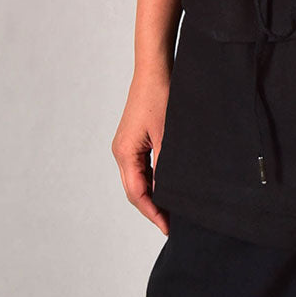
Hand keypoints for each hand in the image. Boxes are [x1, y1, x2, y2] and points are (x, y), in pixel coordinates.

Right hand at [111, 65, 171, 233]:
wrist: (154, 69)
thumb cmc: (159, 96)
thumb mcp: (167, 134)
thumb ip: (166, 165)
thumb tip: (169, 193)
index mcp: (125, 153)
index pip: (137, 194)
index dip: (153, 213)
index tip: (168, 228)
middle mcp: (121, 152)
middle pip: (135, 190)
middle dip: (153, 208)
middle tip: (173, 223)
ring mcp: (127, 146)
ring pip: (139, 179)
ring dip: (154, 194)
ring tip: (174, 208)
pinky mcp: (135, 139)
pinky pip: (143, 166)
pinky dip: (154, 179)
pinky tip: (169, 185)